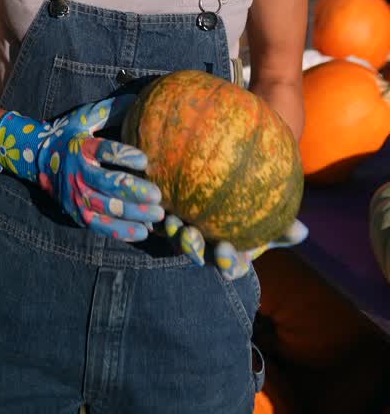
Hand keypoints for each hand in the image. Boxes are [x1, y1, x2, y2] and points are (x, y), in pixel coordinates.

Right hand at [0, 94, 163, 242]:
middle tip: (158, 194)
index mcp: (82, 147)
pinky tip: (143, 231)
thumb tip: (137, 99)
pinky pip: (101, 227)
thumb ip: (110, 110)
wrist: (39, 160)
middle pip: (108, 185)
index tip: (145, 159)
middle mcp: (78, 173)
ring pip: (107, 209)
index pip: (103, 151)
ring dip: (134, 213)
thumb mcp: (84, 119)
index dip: (124, 155)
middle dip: (135, 191)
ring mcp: (77, 196)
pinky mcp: (78, 214)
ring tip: (158, 214)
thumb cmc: (69, 136)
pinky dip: (122, 231)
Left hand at [163, 214, 308, 279]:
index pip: (229, 265)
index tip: (227, 256)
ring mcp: (186, 235)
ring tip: (175, 222)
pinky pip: (162, 221)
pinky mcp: (170, 221)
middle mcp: (206, 250)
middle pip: (198, 254)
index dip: (227, 263)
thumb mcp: (267, 226)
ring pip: (178, 238)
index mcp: (228, 256)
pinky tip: (160, 203)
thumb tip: (303, 230)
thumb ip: (282, 230)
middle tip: (194, 239)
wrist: (225, 197)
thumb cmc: (249, 217)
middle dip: (194, 249)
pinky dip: (160, 216)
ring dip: (175, 232)